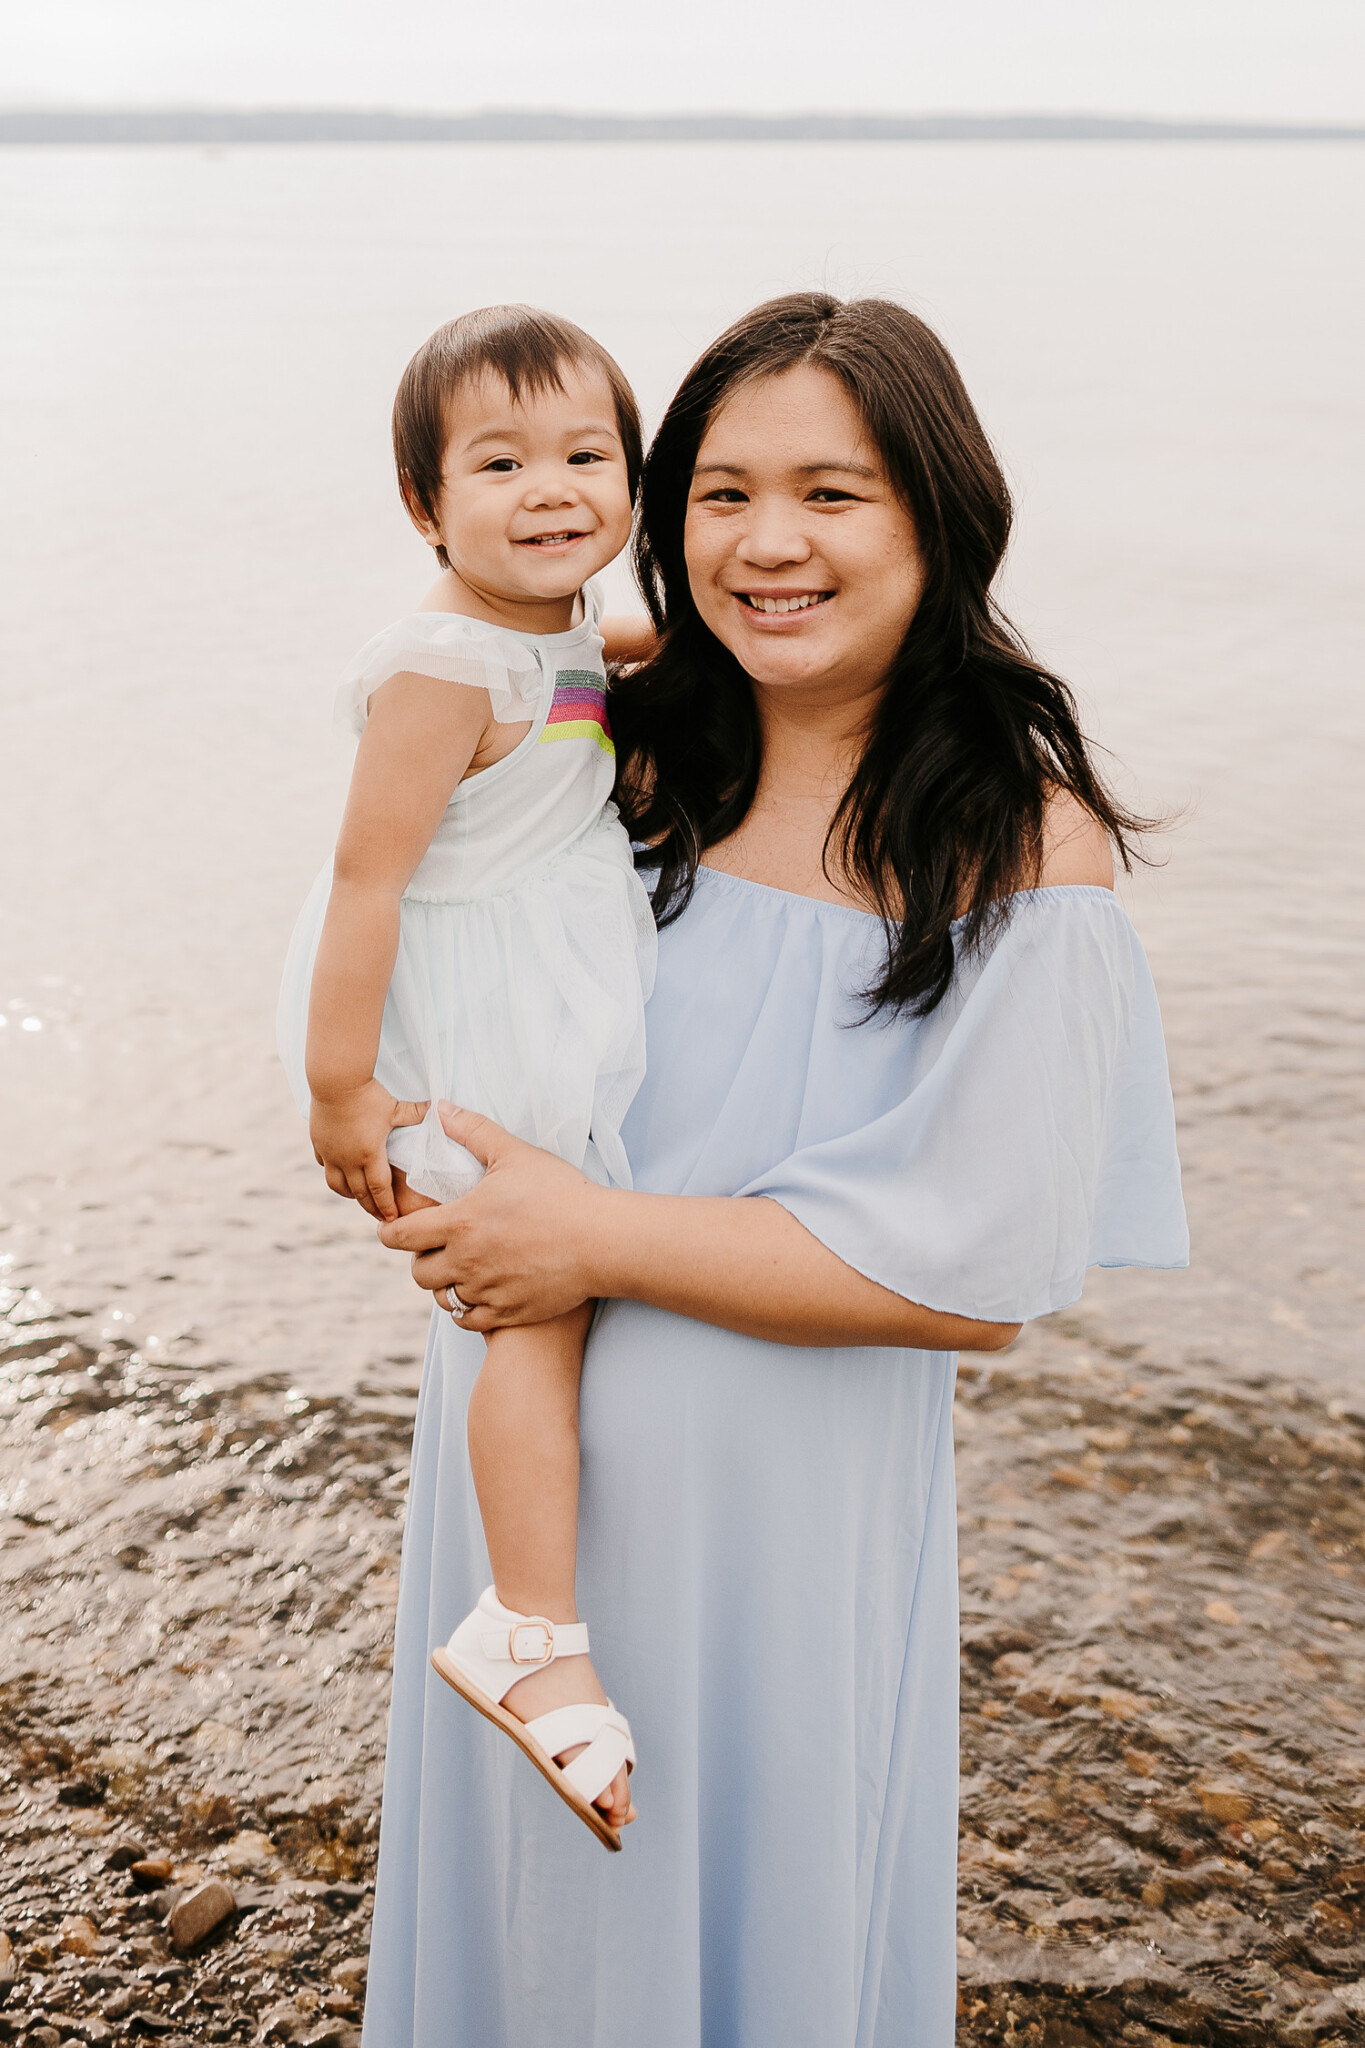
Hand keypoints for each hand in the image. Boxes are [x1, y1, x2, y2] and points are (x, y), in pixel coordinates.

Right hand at [310, 1081, 426, 1221]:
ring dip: (349, 1194)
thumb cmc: (369, 1094)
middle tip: (380, 1217)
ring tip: (359, 1197)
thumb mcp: (396, 1107)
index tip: (392, 1220)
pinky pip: (324, 1165)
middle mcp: (348, 1159)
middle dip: (370, 1207)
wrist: (335, 1080)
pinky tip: (340, 1172)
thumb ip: (417, 1113)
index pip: (379, 1190)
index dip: (386, 1207)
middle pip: (359, 1193)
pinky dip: (334, 1173)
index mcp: (369, 1155)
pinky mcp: (318, 1143)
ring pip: (337, 1185)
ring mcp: (330, 1153)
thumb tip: (438, 1108)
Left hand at [375, 1105, 605, 1328]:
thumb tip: (441, 1109)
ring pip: (443, 1298)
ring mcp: (486, 1290)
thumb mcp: (516, 1155)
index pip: (400, 1236)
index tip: (396, 1229)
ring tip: (459, 1270)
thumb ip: (473, 1131)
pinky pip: (467, 1320)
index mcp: (460, 1223)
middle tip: (436, 1247)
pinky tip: (478, 1292)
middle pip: (418, 1273)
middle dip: (421, 1259)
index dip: (392, 1232)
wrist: (603, 1241)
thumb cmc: (562, 1194)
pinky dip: (466, 1309)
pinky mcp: (508, 1312)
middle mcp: (466, 1261)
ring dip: (444, 1285)